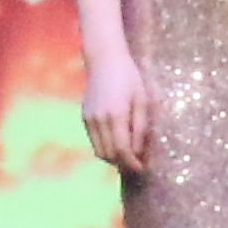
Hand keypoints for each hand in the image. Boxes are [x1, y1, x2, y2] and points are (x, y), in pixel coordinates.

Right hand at [82, 55, 156, 175]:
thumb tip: (139, 152)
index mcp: (116, 114)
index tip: (142, 168)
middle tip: (137, 163)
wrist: (104, 59)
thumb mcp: (141, 100)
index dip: (132, 163)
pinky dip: (105, 147)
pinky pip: (94, 141)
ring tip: (128, 155)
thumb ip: (140, 127)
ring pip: (99, 151)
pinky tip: (117, 142)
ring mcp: (89, 118)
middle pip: (109, 155)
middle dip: (123, 163)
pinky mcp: (84, 116)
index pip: (122, 150)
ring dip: (113, 158)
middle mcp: (99, 119)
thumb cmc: (129, 77)